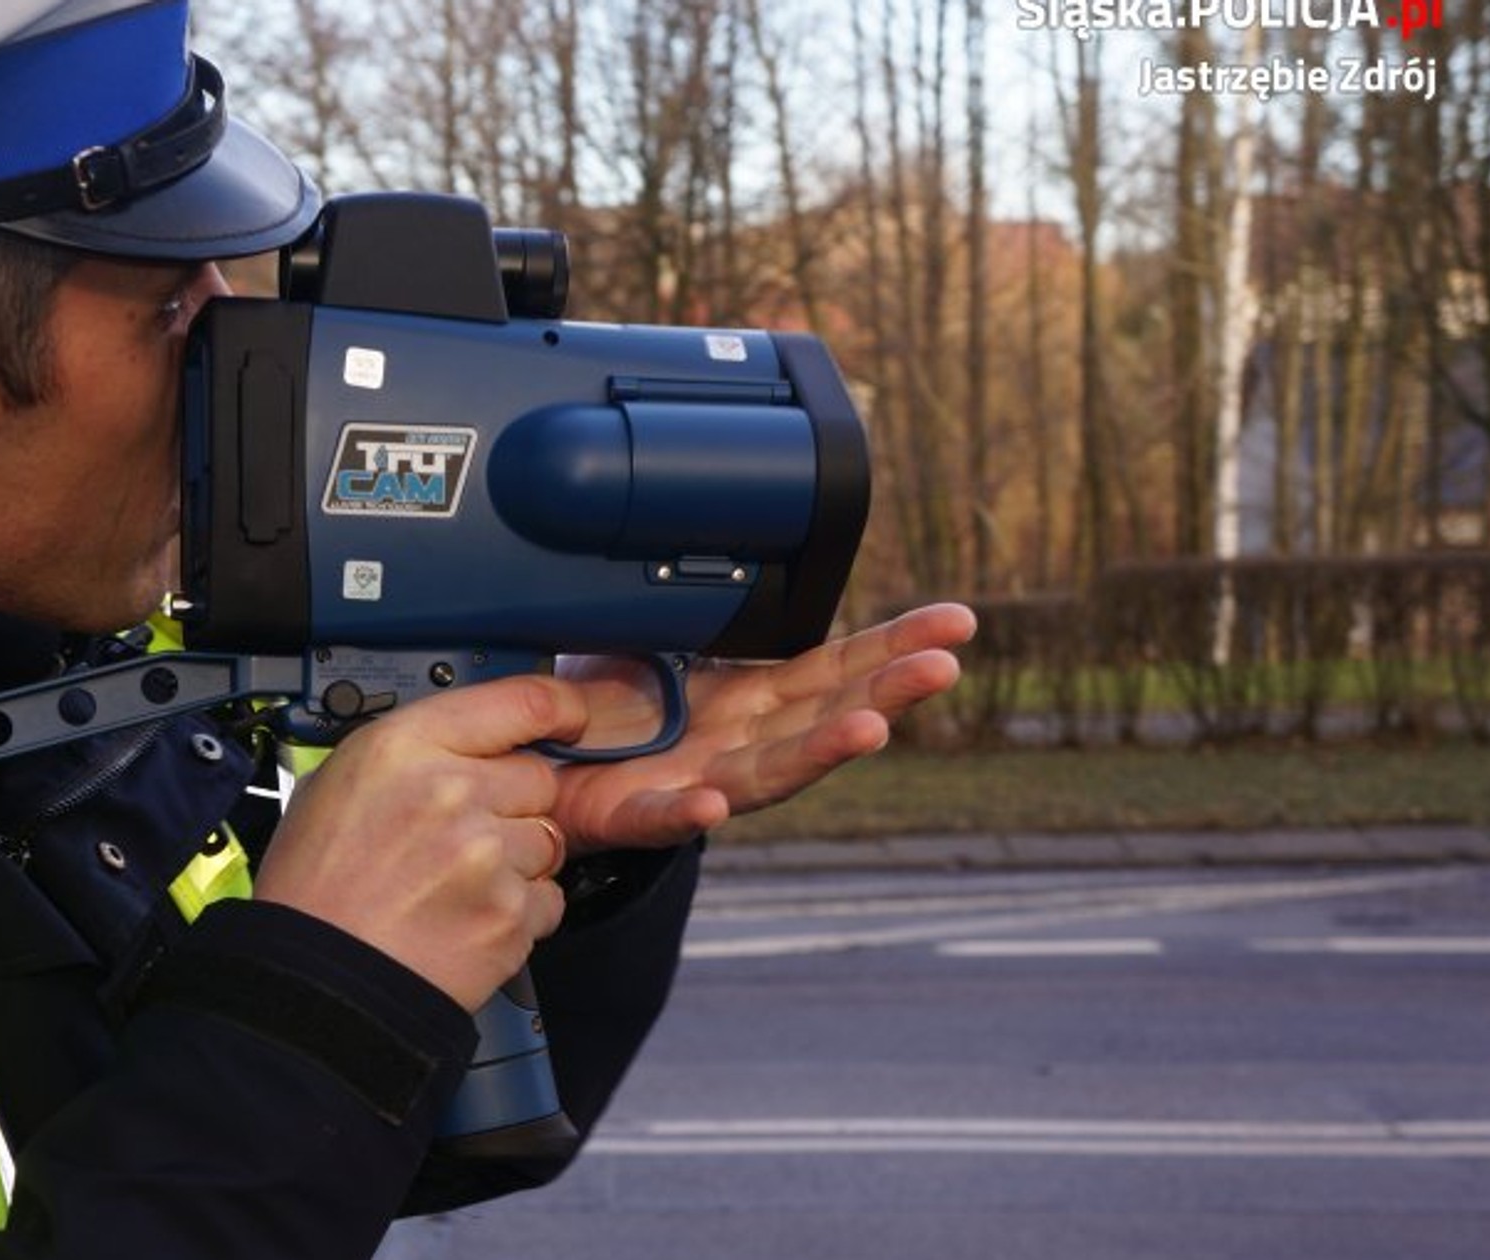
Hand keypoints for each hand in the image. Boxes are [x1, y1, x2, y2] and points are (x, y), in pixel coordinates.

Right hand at [253, 675, 588, 1009]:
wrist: (314, 980)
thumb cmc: (315, 888)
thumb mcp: (337, 782)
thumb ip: (413, 752)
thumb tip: (469, 739)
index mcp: (403, 746)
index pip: (520, 702)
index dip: (558, 709)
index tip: (569, 718)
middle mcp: (452, 791)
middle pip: (540, 777)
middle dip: (515, 803)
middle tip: (467, 836)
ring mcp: (486, 855)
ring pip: (549, 839)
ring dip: (518, 861)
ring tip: (457, 885)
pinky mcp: (509, 914)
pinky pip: (549, 898)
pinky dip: (519, 912)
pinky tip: (467, 918)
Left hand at [547, 602, 976, 855]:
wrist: (535, 771)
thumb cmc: (596, 706)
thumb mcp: (648, 634)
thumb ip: (689, 604)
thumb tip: (716, 537)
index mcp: (751, 697)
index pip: (836, 669)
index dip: (894, 647)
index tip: (954, 624)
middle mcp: (741, 742)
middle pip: (830, 716)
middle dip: (890, 692)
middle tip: (943, 667)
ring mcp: (700, 782)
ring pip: (774, 770)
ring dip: (825, 750)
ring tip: (871, 729)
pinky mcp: (640, 814)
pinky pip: (668, 814)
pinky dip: (695, 809)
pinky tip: (717, 799)